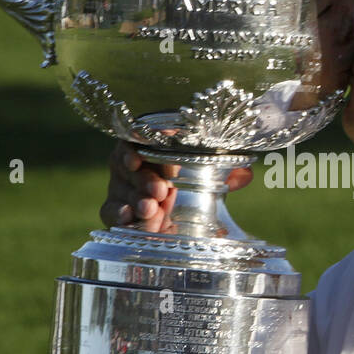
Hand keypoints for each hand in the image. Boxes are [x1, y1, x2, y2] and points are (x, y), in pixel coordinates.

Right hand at [100, 140, 252, 232]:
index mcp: (153, 143)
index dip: (145, 140)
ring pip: (121, 187)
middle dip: (145, 178)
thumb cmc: (194, 176)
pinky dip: (116, 213)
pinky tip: (128, 218)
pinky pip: (108, 209)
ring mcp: (121, 184)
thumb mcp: (213, 170)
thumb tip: (245, 175)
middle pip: (129, 164)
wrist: (174, 206)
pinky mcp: (115, 207)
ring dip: (135, 198)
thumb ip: (228, 171)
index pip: (142, 135)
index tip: (152, 149)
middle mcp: (134, 161)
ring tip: (151, 210)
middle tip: (162, 191)